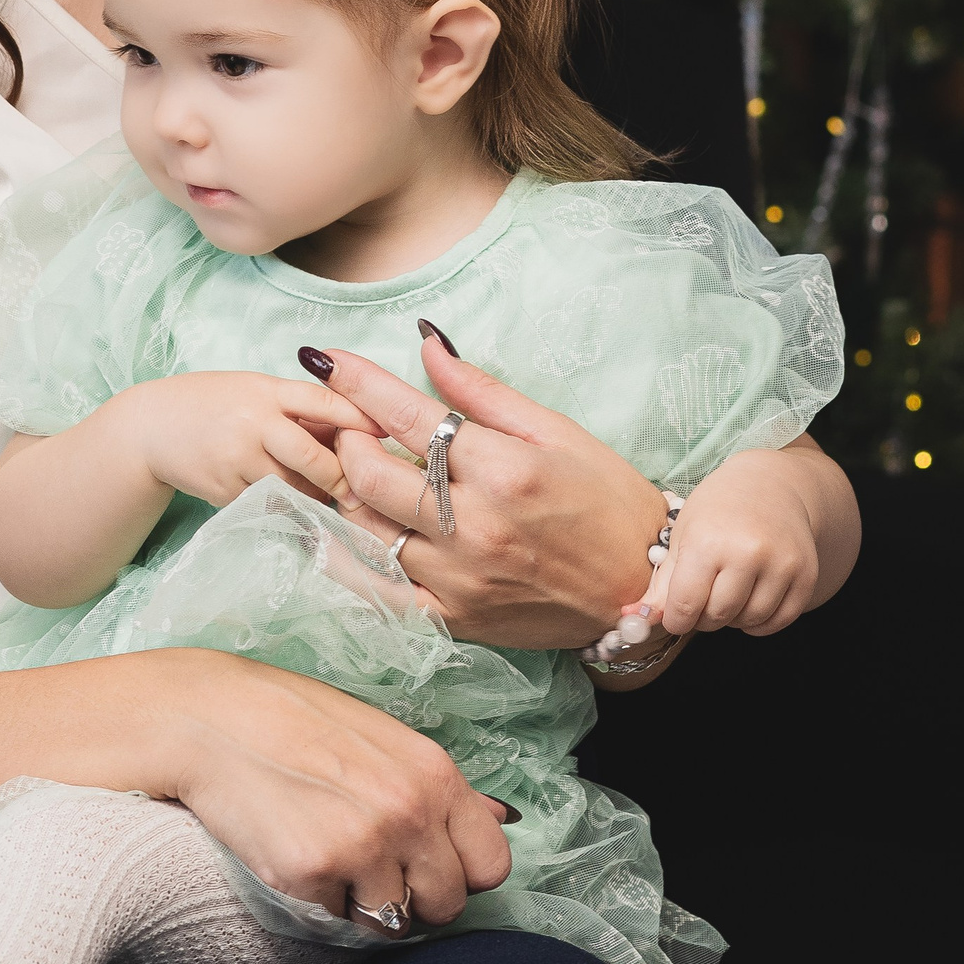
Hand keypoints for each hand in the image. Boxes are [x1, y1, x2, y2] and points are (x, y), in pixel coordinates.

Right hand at [120, 371, 381, 511]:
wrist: (148, 428)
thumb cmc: (212, 405)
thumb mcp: (253, 390)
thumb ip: (297, 407)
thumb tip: (359, 429)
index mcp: (265, 390)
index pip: (323, 403)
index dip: (359, 421)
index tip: (387, 436)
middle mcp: (252, 423)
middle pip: (313, 457)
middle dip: (342, 477)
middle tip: (363, 492)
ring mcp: (236, 459)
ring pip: (294, 489)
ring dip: (315, 498)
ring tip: (330, 501)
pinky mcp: (223, 491)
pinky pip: (268, 505)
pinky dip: (285, 509)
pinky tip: (293, 508)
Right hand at [163, 647, 515, 927]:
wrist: (205, 716)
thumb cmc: (289, 719)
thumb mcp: (379, 735)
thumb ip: (437, 784)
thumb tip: (505, 817)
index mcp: (433, 773)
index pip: (491, 864)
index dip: (458, 871)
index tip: (424, 861)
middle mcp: (409, 810)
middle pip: (446, 904)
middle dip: (411, 896)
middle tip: (363, 862)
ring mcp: (362, 845)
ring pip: (391, 922)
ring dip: (360, 903)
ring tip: (322, 850)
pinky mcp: (311, 873)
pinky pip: (333, 921)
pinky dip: (314, 900)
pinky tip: (288, 851)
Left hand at [307, 334, 666, 648]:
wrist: (640, 591)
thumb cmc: (608, 502)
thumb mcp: (556, 432)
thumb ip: (482, 390)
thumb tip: (426, 343)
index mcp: (504, 470)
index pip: (408, 415)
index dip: (357, 381)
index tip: (324, 359)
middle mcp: (475, 525)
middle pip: (369, 474)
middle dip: (347, 440)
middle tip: (353, 426)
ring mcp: (460, 578)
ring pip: (365, 530)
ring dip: (348, 493)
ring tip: (361, 474)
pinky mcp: (454, 620)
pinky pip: (377, 592)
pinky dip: (351, 560)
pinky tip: (343, 536)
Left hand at [655, 448, 821, 637]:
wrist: (772, 485)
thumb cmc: (718, 508)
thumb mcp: (682, 534)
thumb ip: (663, 581)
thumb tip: (639, 618)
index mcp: (708, 541)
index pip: (685, 605)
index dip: (675, 619)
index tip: (673, 616)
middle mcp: (747, 553)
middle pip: (717, 616)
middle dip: (702, 618)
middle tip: (701, 601)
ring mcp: (781, 564)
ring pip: (749, 621)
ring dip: (732, 619)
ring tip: (726, 594)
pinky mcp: (805, 575)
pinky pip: (779, 621)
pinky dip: (760, 622)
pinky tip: (749, 602)